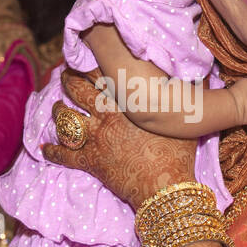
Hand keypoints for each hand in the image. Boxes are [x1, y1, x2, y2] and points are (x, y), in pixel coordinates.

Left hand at [41, 68, 196, 210]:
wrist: (166, 188)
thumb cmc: (178, 153)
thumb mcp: (187, 117)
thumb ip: (189, 93)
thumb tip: (204, 76)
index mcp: (126, 102)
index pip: (103, 75)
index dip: (92, 64)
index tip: (87, 57)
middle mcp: (106, 116)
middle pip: (78, 91)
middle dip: (69, 80)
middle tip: (65, 75)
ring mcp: (95, 139)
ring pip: (65, 119)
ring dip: (58, 111)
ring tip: (56, 105)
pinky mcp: (90, 162)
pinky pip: (64, 155)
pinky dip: (52, 151)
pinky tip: (43, 149)